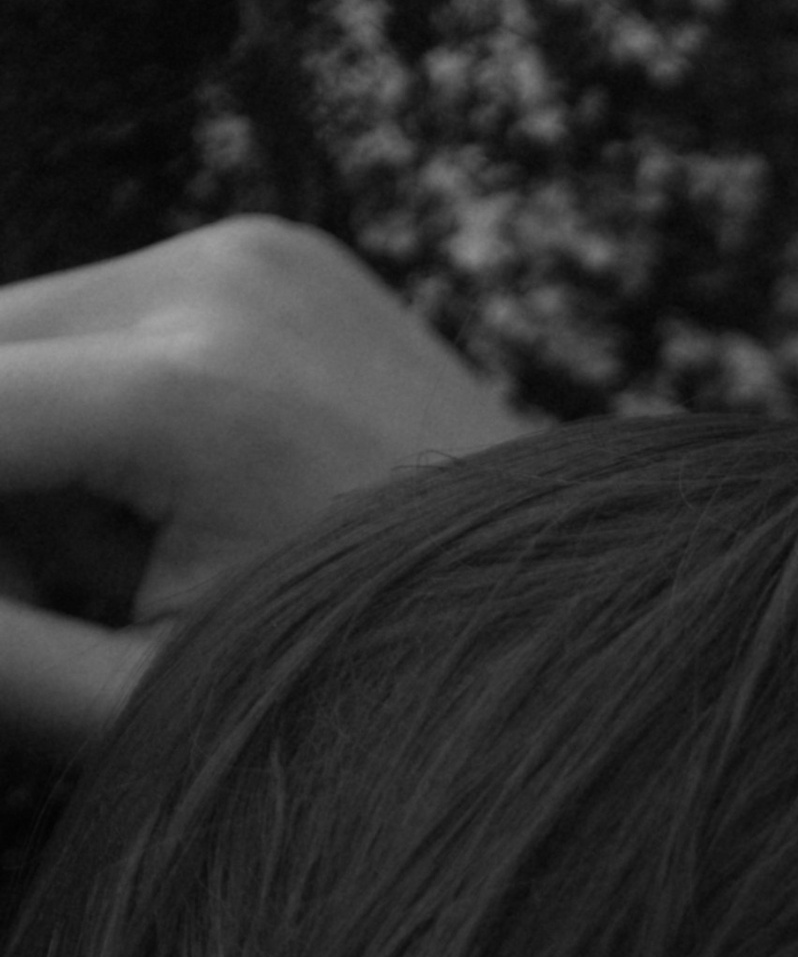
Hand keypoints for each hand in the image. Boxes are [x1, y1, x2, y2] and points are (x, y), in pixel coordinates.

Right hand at [0, 217, 520, 761]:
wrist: (581, 637)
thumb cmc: (380, 706)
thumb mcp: (156, 709)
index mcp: (191, 388)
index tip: (15, 608)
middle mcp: (216, 277)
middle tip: (50, 612)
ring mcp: (255, 247)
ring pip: (19, 332)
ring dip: (17, 457)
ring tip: (115, 583)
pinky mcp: (278, 251)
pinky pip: (105, 318)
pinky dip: (89, 420)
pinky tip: (169, 524)